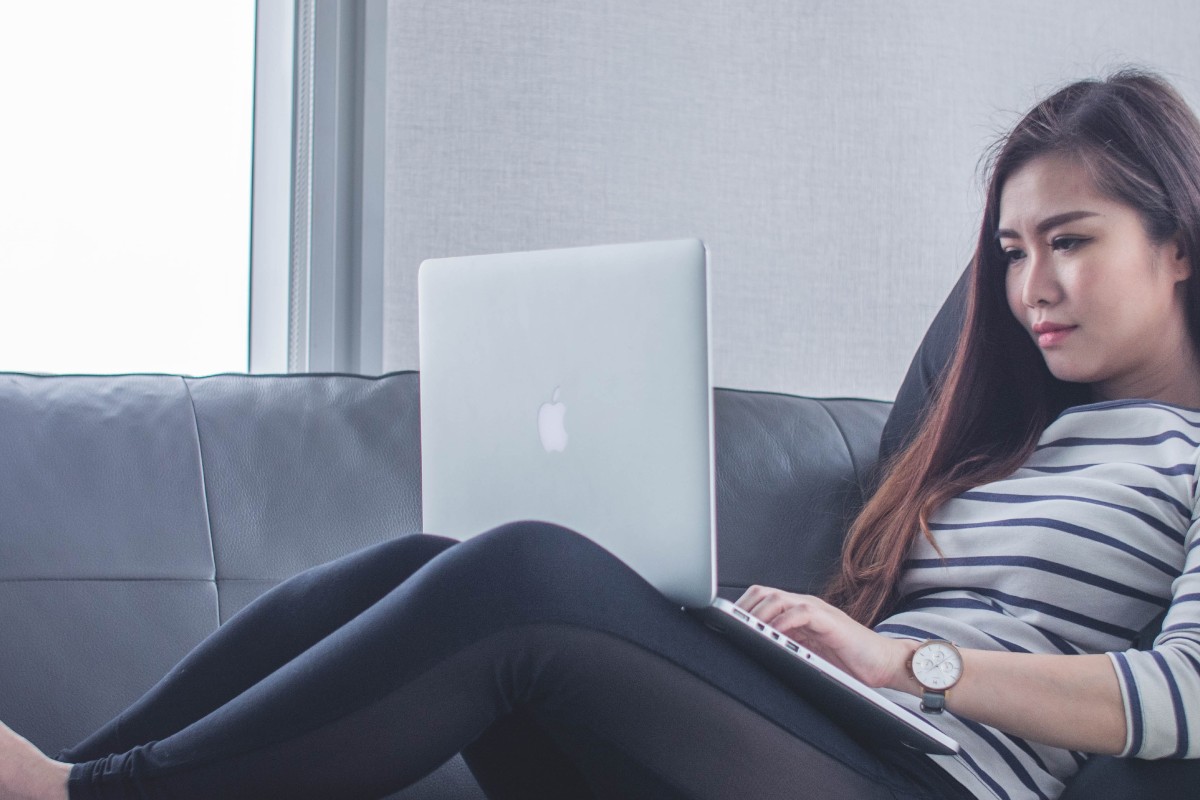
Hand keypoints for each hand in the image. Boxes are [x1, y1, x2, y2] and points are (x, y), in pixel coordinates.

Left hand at [735, 585, 914, 689]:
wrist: (883, 663)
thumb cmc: (847, 661)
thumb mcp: (807, 652)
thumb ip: (785, 646)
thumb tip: (754, 652)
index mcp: (796, 612)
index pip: (761, 599)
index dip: (740, 608)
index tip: (720, 622)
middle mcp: (804, 606)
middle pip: (764, 593)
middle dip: (743, 607)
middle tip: (728, 625)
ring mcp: (817, 610)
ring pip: (778, 598)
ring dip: (758, 613)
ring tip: (744, 628)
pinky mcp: (830, 621)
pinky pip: (801, 612)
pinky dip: (783, 621)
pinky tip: (773, 633)